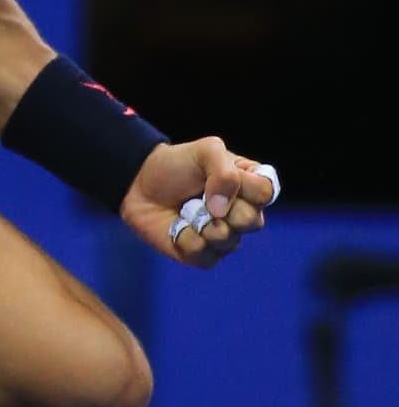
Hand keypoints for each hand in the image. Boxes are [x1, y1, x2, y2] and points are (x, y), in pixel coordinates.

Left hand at [120, 137, 277, 268]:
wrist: (141, 185)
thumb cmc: (177, 165)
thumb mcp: (205, 151)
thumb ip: (225, 172)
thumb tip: (222, 210)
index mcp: (250, 185)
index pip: (266, 192)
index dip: (243, 185)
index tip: (219, 173)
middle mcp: (244, 213)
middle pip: (252, 221)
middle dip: (223, 207)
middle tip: (201, 196)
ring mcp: (227, 237)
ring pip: (227, 239)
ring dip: (201, 221)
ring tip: (188, 209)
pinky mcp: (205, 256)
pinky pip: (203, 253)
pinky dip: (185, 236)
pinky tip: (178, 225)